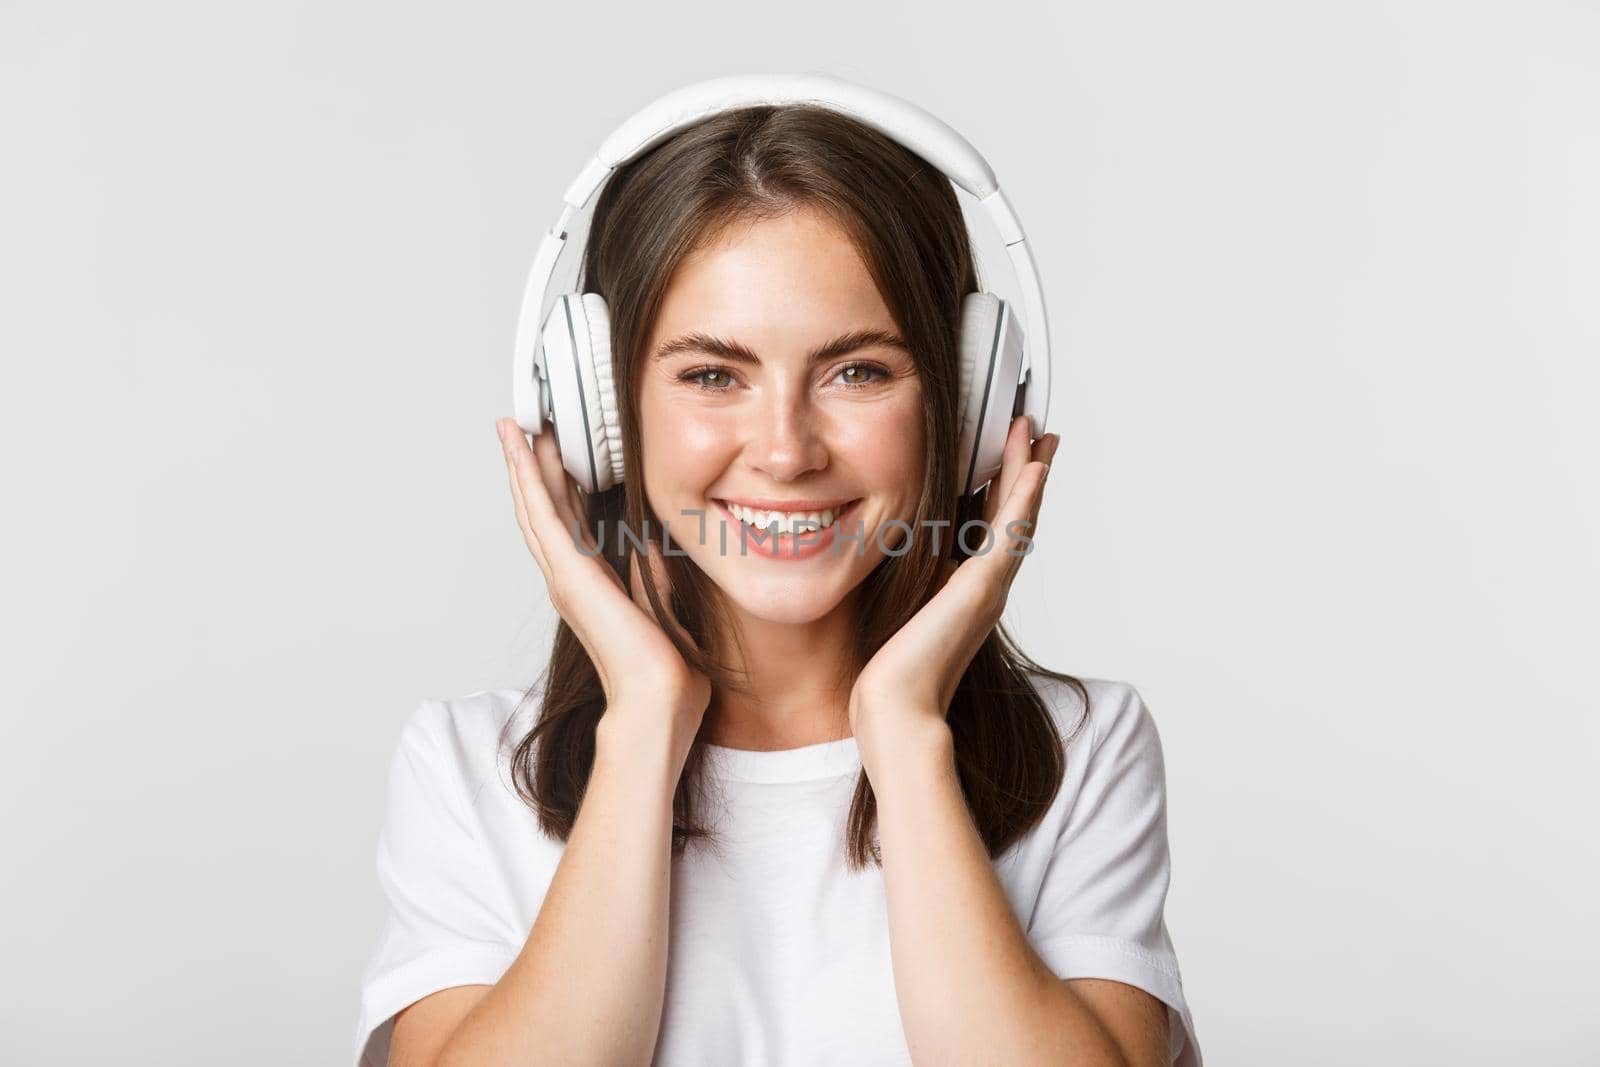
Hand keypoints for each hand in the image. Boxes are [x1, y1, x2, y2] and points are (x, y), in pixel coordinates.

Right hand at [496, 418, 711, 757]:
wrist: (658, 699)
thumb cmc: (666, 668)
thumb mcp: (665, 602)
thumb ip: (653, 571)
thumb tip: (653, 543)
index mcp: (592, 585)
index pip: (570, 524)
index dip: (559, 488)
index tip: (557, 455)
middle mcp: (570, 578)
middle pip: (544, 509)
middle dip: (533, 467)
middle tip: (523, 427)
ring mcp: (564, 575)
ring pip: (534, 506)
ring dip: (522, 464)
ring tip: (512, 427)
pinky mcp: (567, 572)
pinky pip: (541, 514)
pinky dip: (528, 478)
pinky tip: (521, 449)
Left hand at [848, 415, 1058, 758]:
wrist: (898, 706)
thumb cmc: (893, 670)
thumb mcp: (899, 607)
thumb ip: (908, 579)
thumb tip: (893, 549)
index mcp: (969, 589)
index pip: (992, 526)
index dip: (1004, 488)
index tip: (1013, 455)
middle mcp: (987, 585)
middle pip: (1014, 514)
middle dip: (1025, 470)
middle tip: (1039, 431)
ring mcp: (991, 585)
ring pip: (1019, 515)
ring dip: (1029, 470)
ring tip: (1038, 431)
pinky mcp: (984, 586)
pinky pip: (1011, 532)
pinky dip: (1025, 498)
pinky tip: (1035, 468)